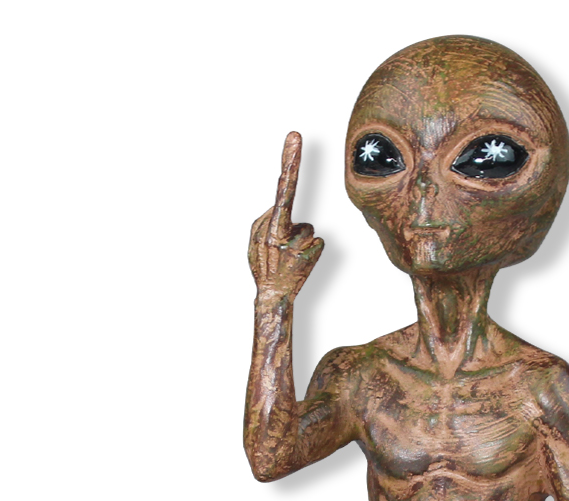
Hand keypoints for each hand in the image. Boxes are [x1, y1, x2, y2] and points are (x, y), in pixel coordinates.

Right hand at [248, 131, 323, 299]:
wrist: (274, 295)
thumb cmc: (262, 265)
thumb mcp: (253, 240)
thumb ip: (264, 219)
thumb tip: (278, 207)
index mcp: (271, 227)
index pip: (283, 188)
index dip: (289, 163)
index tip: (295, 138)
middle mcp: (286, 232)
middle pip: (290, 200)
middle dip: (291, 165)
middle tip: (293, 136)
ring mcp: (302, 242)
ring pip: (306, 227)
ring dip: (299, 237)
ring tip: (289, 255)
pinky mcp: (315, 252)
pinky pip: (315, 240)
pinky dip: (309, 248)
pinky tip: (299, 261)